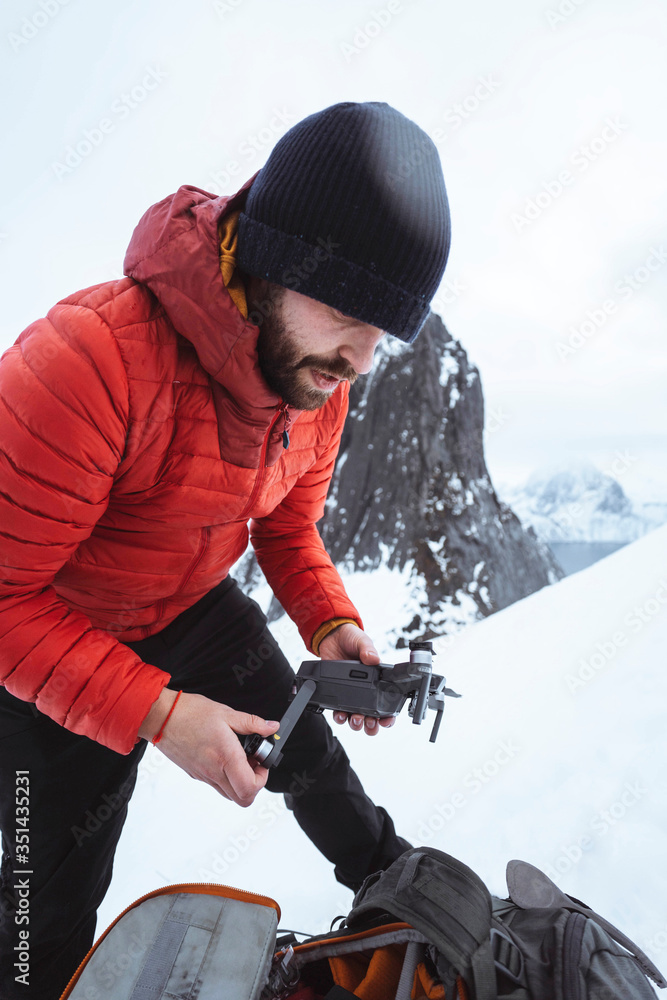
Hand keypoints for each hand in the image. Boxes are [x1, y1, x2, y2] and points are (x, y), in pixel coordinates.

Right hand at [138, 689, 279, 806]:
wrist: (161, 717)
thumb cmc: (190, 713)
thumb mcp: (226, 713)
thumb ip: (252, 722)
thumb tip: (271, 727)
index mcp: (225, 757)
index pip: (250, 788)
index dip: (262, 779)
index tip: (262, 762)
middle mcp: (214, 772)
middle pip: (241, 799)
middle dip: (253, 785)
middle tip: (254, 764)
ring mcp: (203, 776)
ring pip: (228, 795)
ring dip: (239, 783)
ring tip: (239, 759)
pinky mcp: (195, 774)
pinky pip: (215, 785)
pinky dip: (225, 778)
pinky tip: (224, 757)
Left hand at [318, 623, 395, 736]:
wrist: (331, 636)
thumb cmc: (351, 638)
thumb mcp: (362, 641)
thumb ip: (368, 649)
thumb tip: (373, 658)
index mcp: (376, 680)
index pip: (386, 703)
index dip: (388, 716)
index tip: (386, 721)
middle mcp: (365, 690)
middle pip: (372, 717)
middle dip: (372, 725)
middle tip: (369, 722)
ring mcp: (350, 694)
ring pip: (356, 718)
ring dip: (357, 723)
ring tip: (355, 719)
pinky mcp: (336, 693)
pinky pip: (339, 711)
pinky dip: (340, 717)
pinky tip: (340, 714)